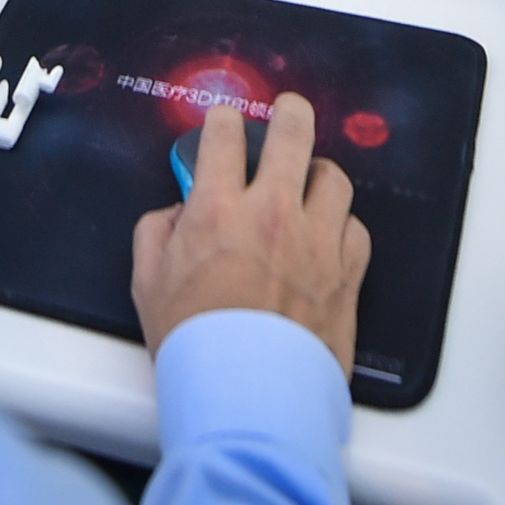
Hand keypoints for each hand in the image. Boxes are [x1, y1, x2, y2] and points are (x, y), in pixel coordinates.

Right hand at [130, 94, 373, 374]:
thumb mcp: (147, 283)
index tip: (224, 124)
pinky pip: (356, 229)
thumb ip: (156, 233)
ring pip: (333, 177)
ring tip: (308, 182)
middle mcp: (272, 213)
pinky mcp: (347, 273)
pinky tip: (329, 235)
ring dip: (317, 174)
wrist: (247, 393)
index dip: (223, 120)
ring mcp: (316, 241)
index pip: (224, 134)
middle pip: (293, 132)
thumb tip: (173, 214)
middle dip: (289, 112)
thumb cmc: (197, 345)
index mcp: (218, 209)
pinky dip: (342, 226)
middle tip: (287, 111)